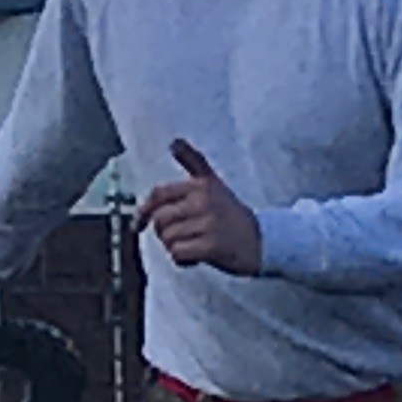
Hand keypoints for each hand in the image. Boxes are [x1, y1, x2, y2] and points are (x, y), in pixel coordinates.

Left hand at [138, 140, 264, 272]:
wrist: (262, 240)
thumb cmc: (231, 214)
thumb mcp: (214, 183)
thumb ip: (193, 162)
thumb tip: (174, 141)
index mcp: (200, 185)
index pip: (159, 194)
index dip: (143, 210)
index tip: (139, 224)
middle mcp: (204, 201)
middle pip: (160, 219)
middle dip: (163, 232)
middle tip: (180, 236)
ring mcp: (208, 224)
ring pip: (168, 238)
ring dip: (174, 247)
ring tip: (192, 245)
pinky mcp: (212, 246)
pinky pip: (178, 253)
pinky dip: (182, 260)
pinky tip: (194, 258)